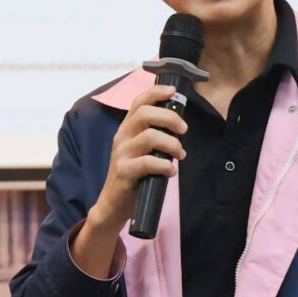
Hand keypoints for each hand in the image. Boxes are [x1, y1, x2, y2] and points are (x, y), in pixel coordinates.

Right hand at [90, 83, 187, 233]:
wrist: (113, 204)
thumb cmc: (133, 176)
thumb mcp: (140, 151)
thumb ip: (154, 136)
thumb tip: (178, 125)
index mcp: (127, 128)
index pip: (139, 102)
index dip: (156, 92)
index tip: (173, 92)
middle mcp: (122, 137)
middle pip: (145, 114)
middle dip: (170, 118)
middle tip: (184, 130)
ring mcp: (122, 154)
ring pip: (150, 137)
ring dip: (172, 144)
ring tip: (180, 155)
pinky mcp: (124, 172)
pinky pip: (148, 162)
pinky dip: (164, 166)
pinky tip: (170, 172)